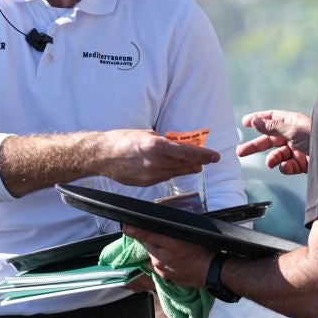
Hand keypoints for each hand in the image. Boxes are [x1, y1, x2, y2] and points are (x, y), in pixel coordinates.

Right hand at [93, 129, 218, 186]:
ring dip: (187, 168)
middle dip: (198, 161)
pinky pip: (164, 177)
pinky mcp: (146, 183)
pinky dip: (172, 172)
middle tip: (208, 159)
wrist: (102, 156)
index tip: (215, 156)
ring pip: (176, 172)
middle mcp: (156, 162)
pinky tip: (175, 169)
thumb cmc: (122, 139)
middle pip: (184, 164)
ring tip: (195, 165)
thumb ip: (165, 140)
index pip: (187, 153)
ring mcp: (151, 175)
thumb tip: (179, 145)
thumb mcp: (146, 133)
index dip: (204, 155)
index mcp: (157, 146)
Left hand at [127, 227, 214, 288]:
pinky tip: (173, 262)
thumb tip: (157, 225)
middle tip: (166, 240)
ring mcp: (161, 269)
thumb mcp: (188, 234)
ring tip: (171, 253)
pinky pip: (158, 267)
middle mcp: (160, 258)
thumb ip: (171, 229)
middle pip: (149, 246)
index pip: (146, 234)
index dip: (135, 230)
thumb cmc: (202, 250)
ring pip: (152, 257)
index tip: (126, 228)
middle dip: (153, 242)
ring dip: (157, 254)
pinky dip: (161, 263)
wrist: (210, 271)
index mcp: (167, 243)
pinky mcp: (164, 277)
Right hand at [237, 109, 311, 175]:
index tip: (245, 122)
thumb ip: (273, 127)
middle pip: (270, 139)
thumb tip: (255, 121)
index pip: (272, 118)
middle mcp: (294, 135)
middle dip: (256, 146)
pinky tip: (287, 167)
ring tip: (270, 163)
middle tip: (240, 152)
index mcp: (292, 123)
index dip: (258, 119)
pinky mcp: (302, 164)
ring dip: (272, 159)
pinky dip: (285, 167)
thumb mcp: (292, 131)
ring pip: (278, 155)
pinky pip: (288, 166)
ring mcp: (298, 150)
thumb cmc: (317, 138)